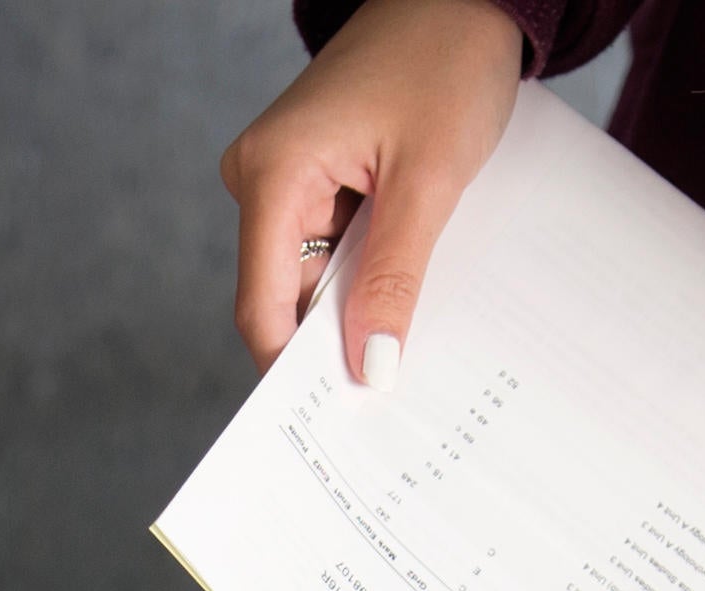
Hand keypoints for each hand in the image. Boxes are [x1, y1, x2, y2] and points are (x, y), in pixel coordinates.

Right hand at [223, 0, 528, 373]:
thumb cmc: (445, 59)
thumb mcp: (431, 180)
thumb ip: (394, 278)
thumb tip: (370, 365)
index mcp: (272, 173)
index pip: (263, 308)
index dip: (299, 370)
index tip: (345, 418)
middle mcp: (260, 177)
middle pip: (285, 298)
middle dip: (337, 336)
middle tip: (395, 382)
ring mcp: (282, 177)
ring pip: (312, 277)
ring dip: (361, 299)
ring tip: (414, 311)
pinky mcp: (311, 176)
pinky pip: (331, 247)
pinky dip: (369, 267)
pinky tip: (408, 273)